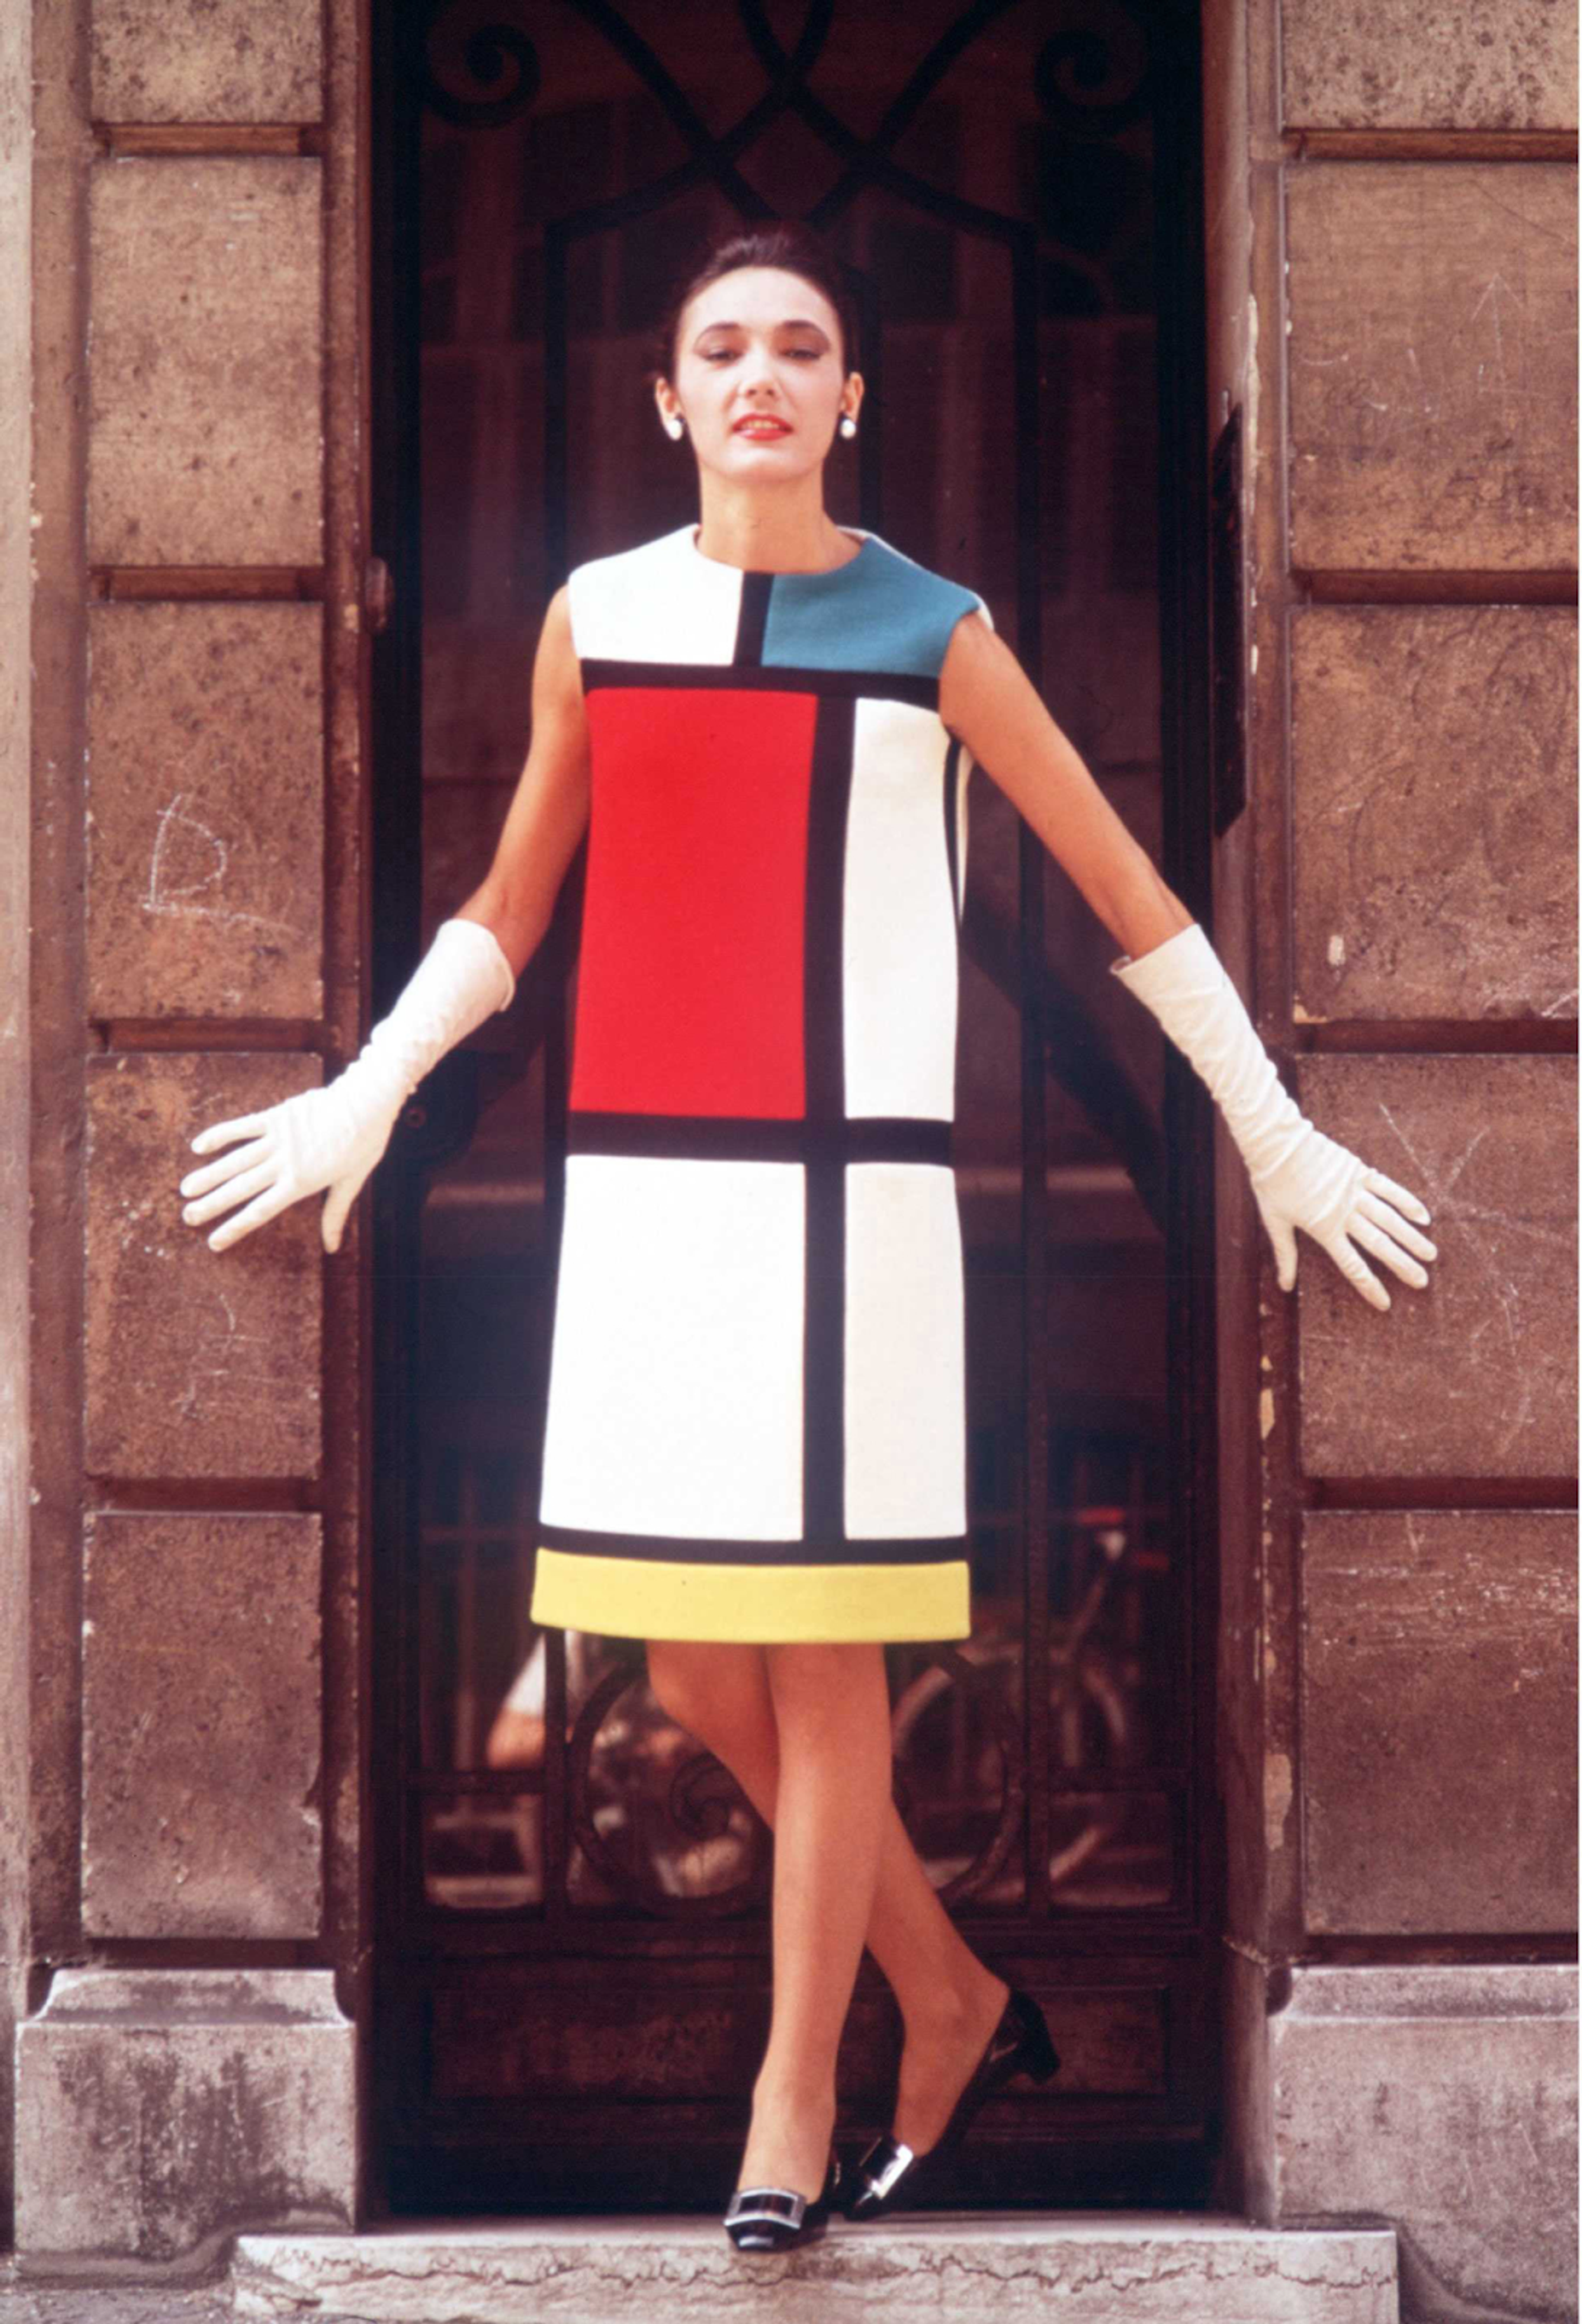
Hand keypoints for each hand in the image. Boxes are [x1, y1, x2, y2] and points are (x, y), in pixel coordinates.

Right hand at [178, 1078, 397, 1254]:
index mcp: (301, 1183)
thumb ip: (335, 1214)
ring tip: (185, 1189)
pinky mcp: (276, 1116)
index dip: (235, 1228)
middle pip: (241, 1188)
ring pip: (235, 1160)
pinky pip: (243, 1127)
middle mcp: (284, 1163)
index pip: (260, 1212)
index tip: (213, 1242)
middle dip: (212, 1204)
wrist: (367, 1102)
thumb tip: (332, 1247)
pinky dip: (221, 1135)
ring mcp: (278, 1139)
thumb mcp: (352, 1182)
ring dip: (208, 1174)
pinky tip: (199, 1145)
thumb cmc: (363, 1143)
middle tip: (187, 1216)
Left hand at [1250, 1123, 1435, 1311]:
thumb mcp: (1275, 1222)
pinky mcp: (1359, 1171)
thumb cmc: (1272, 1184)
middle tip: (1423, 1281)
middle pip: (1379, 1244)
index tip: (1386, 1303)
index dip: (1369, 1285)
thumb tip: (1284, 1287)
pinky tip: (1423, 1216)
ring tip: (1431, 1254)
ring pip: (1390, 1219)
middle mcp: (1344, 1213)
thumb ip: (1285, 1254)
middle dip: (1402, 1264)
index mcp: (1324, 1229)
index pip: (1352, 1265)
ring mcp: (1354, 1192)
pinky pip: (1388, 1189)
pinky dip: (1407, 1202)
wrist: (1276, 1144)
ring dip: (1412, 1238)